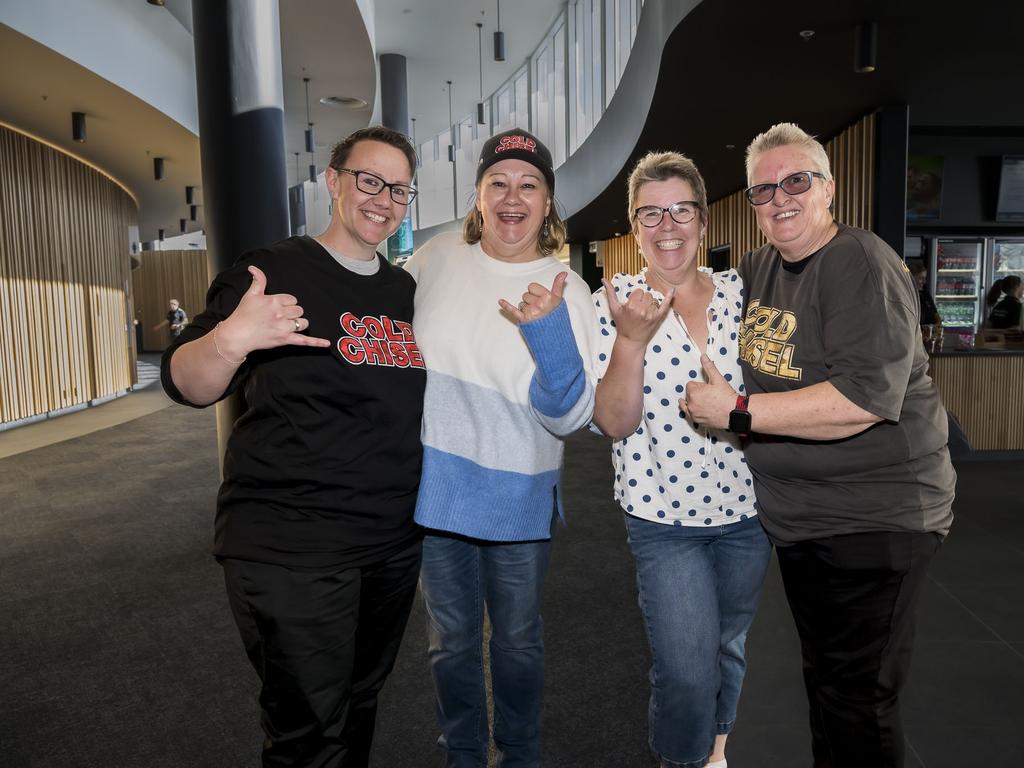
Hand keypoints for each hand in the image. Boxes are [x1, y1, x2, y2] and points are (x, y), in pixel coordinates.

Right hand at [216, 266, 331, 357]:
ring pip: (302, 323)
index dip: (286, 304)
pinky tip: (327, 344)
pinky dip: (316, 343)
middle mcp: (281, 313)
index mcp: (274, 301)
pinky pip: (304, 341)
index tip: (277, 309)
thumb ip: (258, 281)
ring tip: (286, 326)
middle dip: (293, 314)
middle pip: (299, 310)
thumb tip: (254, 267)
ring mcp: (283, 327)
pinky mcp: (285, 340)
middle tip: (280, 318)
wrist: (236, 335)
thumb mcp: (250, 295)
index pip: (292, 299)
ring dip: (298, 324)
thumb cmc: (242, 315)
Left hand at [498, 272, 568, 324]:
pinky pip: (513, 311)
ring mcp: (531, 312)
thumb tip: (563, 273)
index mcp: (547, 297)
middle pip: (526, 295)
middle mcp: (539, 304)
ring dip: (526, 307)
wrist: (553, 333)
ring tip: (535, 314)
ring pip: (521, 303)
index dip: (535, 291)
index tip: (541, 297)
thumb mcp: (559, 299)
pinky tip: (500, 301)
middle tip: (539, 307)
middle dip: (530, 300)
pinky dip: (506, 306)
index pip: (532, 286)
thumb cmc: (555, 316)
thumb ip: (558, 284)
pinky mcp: (524, 319)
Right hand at [602, 278, 673, 346]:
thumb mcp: (614, 308)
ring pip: (653, 299)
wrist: (631, 340)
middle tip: (638, 310)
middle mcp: (642, 310)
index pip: (638, 292)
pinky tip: (672, 290)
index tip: (632, 305)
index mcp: (631, 306)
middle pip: (647, 294)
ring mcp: (651, 314)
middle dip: (642, 300)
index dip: (635, 297)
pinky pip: (665, 305)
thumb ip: (610, 293)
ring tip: (644, 313)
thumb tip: (604, 279)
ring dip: (649, 303)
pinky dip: (669, 297)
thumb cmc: (622, 324)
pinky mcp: (658, 318)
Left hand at [679, 353, 737, 429]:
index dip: (699, 385)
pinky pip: (690, 415)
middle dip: (696, 393)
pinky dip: (693, 412)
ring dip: (693, 403)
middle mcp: (691, 404)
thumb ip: (708, 367)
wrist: (735, 413)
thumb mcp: (718, 379)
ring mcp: (693, 414)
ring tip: (703, 402)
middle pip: (689, 395)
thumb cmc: (726, 396)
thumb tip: (703, 356)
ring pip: (688, 405)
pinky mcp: (697, 421)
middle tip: (709, 395)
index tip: (707, 387)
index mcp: (693, 392)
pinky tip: (697, 410)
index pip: (690, 385)